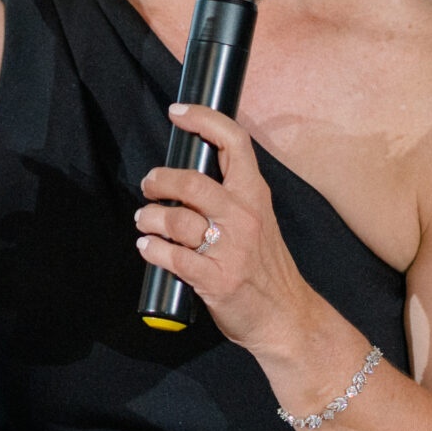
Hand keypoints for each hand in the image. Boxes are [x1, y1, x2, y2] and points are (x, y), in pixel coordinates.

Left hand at [133, 104, 323, 355]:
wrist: (287, 318)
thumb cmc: (265, 268)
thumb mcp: (258, 220)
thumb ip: (229, 197)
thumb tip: (186, 177)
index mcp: (255, 196)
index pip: (234, 142)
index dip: (204, 120)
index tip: (178, 112)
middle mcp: (244, 217)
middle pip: (192, 181)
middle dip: (159, 180)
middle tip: (149, 186)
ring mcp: (230, 249)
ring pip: (175, 220)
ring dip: (148, 219)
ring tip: (144, 222)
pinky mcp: (215, 280)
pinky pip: (172, 257)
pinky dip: (151, 249)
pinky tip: (148, 247)